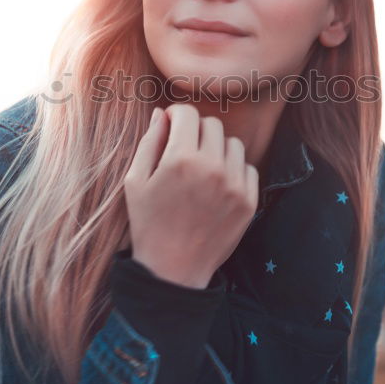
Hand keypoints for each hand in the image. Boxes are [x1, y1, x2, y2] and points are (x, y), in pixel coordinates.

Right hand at [123, 103, 258, 288]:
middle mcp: (212, 168)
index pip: (188, 113)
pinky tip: (218, 184)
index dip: (177, 114)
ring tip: (203, 167)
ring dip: (218, 148)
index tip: (172, 124)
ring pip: (233, 143)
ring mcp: (234, 185)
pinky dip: (234, 170)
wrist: (173, 270)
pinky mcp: (249, 201)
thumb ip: (149, 142)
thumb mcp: (135, 181)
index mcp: (180, 159)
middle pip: (212, 124)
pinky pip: (248, 167)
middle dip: (196, 130)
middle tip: (185, 148)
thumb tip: (162, 113)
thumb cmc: (148, 224)